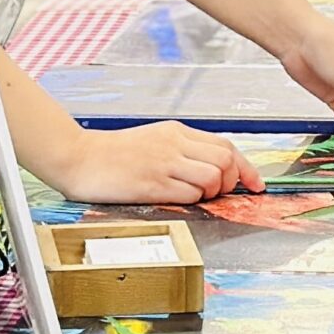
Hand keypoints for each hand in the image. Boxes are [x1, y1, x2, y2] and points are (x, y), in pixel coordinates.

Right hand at [52, 122, 262, 204]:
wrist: (78, 157)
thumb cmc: (112, 154)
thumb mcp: (153, 141)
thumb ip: (181, 151)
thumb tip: (212, 170)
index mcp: (176, 132)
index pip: (226, 145)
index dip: (246, 168)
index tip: (254, 184)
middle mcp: (174, 144)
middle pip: (226, 160)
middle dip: (231, 182)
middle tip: (217, 194)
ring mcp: (163, 163)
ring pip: (213, 177)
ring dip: (212, 193)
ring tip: (194, 197)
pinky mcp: (151, 183)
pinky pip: (189, 194)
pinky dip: (192, 201)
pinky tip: (177, 200)